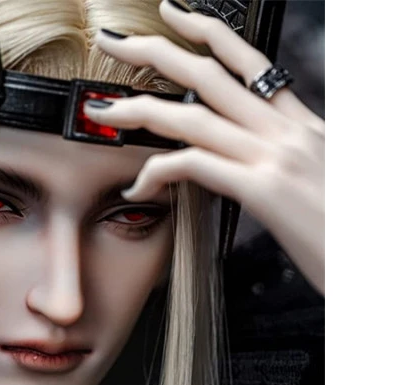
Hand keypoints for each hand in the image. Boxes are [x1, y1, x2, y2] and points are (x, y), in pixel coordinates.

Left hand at [84, 0, 323, 294]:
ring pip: (193, 115)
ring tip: (102, 110)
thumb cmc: (351, 231)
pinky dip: (156, 173)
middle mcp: (287, 130)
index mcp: (301, 124)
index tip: (173, 15)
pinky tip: (137, 187)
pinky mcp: (264, 190)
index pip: (248, 62)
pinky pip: (194, 166)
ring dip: (138, 108)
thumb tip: (257, 163)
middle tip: (114, 42)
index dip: (207, 32)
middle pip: (210, 75)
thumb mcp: (323, 180)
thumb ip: (288, 160)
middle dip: (155, 52)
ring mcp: (275, 157)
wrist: (381, 262)